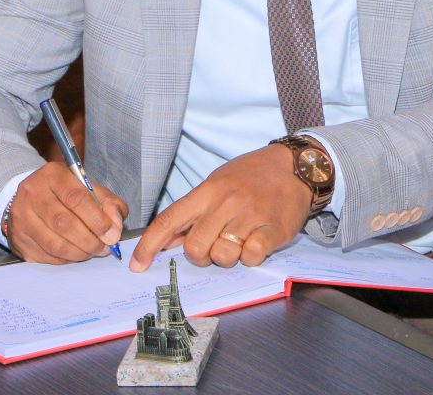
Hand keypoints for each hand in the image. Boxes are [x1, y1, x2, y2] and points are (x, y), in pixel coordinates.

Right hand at [6, 162, 127, 263]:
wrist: (33, 198)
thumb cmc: (67, 193)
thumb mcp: (90, 189)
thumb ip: (108, 204)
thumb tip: (115, 227)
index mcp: (53, 175)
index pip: (77, 199)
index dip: (97, 220)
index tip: (112, 235)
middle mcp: (32, 194)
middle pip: (64, 223)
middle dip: (90, 240)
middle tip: (105, 248)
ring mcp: (21, 217)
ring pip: (54, 244)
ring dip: (79, 253)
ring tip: (93, 252)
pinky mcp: (19, 239)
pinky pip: (46, 256)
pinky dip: (66, 259)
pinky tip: (76, 254)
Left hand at [130, 144, 311, 271]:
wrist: (296, 167)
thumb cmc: (252, 176)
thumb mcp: (218, 184)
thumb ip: (194, 211)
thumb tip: (169, 240)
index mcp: (207, 191)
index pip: (168, 220)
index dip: (148, 246)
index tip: (136, 265)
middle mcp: (225, 203)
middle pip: (194, 248)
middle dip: (201, 256)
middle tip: (216, 245)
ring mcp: (249, 216)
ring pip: (222, 256)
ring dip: (228, 257)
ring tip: (240, 241)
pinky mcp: (273, 229)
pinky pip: (251, 257)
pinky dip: (251, 257)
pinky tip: (257, 242)